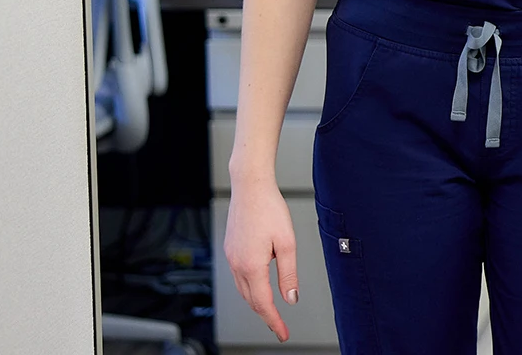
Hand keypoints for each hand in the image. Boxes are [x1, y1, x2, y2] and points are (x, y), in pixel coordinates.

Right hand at [224, 177, 297, 341]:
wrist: (250, 187)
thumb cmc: (270, 209)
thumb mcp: (287, 243)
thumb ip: (288, 274)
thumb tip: (291, 298)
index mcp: (252, 266)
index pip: (263, 303)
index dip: (274, 321)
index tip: (283, 334)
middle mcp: (237, 265)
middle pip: (251, 300)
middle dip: (266, 315)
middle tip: (280, 326)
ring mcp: (231, 257)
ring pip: (244, 290)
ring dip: (257, 302)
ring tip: (272, 310)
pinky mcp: (230, 250)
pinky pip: (239, 277)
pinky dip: (250, 287)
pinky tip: (259, 286)